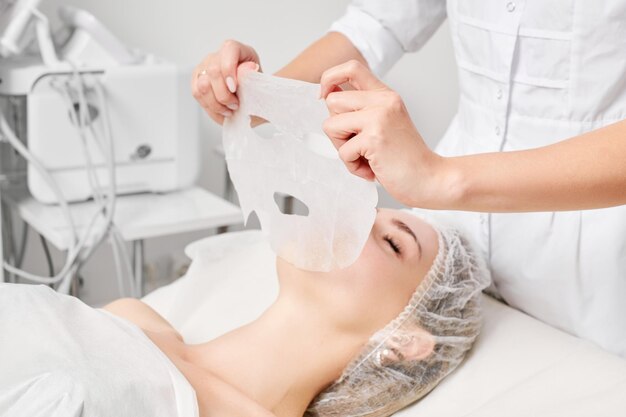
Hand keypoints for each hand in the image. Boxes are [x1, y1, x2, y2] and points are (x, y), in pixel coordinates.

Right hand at [192, 39, 260, 123]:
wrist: (250, 100)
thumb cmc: (255, 90)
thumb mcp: (260, 84)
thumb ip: (255, 76)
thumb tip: (251, 67)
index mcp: (238, 50)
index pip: (229, 49)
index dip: (229, 69)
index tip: (234, 88)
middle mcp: (218, 56)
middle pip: (213, 70)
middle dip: (224, 94)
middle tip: (235, 105)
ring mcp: (204, 67)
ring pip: (202, 85)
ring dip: (217, 104)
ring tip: (230, 110)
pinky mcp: (197, 80)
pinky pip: (197, 94)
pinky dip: (211, 108)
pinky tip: (222, 112)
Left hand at [320, 60, 449, 207]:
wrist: (430, 179)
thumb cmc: (405, 158)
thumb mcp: (386, 123)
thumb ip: (362, 109)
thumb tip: (327, 98)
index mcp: (385, 95)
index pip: (351, 67)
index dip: (329, 78)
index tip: (324, 96)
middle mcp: (383, 101)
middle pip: (332, 101)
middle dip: (336, 129)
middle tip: (357, 145)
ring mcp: (379, 118)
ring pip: (331, 126)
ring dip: (342, 148)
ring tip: (365, 157)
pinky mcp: (374, 138)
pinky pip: (343, 152)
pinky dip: (353, 167)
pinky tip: (373, 169)